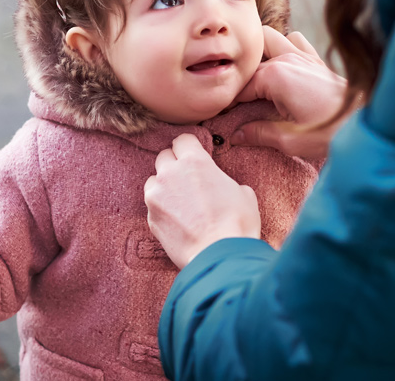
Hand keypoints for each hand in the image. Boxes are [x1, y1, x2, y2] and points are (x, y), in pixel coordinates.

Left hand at [145, 133, 260, 267]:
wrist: (219, 255)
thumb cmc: (236, 223)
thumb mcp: (244, 193)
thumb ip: (225, 182)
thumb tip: (223, 187)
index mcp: (195, 161)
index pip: (182, 139)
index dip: (189, 147)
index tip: (193, 155)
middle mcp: (170, 173)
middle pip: (164, 156)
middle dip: (174, 165)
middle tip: (187, 179)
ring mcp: (156, 196)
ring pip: (153, 181)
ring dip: (164, 186)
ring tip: (180, 202)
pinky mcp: (150, 218)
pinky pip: (153, 205)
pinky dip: (161, 209)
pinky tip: (177, 220)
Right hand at [232, 26, 349, 157]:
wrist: (366, 121)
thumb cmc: (330, 131)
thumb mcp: (289, 140)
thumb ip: (259, 134)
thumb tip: (236, 136)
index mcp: (275, 77)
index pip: (240, 86)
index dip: (228, 100)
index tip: (219, 112)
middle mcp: (287, 59)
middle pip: (251, 59)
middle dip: (240, 73)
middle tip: (236, 95)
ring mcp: (302, 55)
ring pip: (269, 38)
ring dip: (261, 52)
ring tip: (256, 75)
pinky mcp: (316, 59)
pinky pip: (294, 39)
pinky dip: (286, 45)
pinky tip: (284, 65)